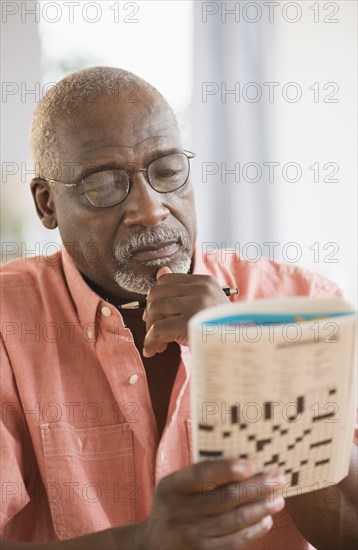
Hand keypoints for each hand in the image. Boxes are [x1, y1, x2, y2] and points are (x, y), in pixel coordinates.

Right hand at [141, 459, 285, 549]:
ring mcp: (191, 536)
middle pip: (224, 498)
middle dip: (256, 487)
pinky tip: (266, 519)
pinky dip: (254, 530)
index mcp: (171, 487)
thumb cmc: (173, 506)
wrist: (153, 545)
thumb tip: (243, 463)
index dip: (227, 469)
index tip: (251, 464)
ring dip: (261, 508)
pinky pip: (234, 542)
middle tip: (278, 479)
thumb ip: (199, 475)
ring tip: (278, 499)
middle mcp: (179, 512)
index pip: (201, 474)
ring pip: (234, 520)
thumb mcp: (175, 486)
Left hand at [142, 267, 229, 356]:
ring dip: (151, 329)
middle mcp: (201, 288)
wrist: (241, 347)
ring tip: (159, 344)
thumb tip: (161, 271)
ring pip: (155, 309)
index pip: (166, 280)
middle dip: (150, 314)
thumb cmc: (221, 329)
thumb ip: (182, 289)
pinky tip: (153, 350)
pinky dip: (151, 341)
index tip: (155, 316)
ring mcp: (196, 304)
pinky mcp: (190, 323)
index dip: (155, 298)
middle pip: (156, 293)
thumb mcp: (202, 303)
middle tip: (154, 332)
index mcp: (204, 281)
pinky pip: (159, 329)